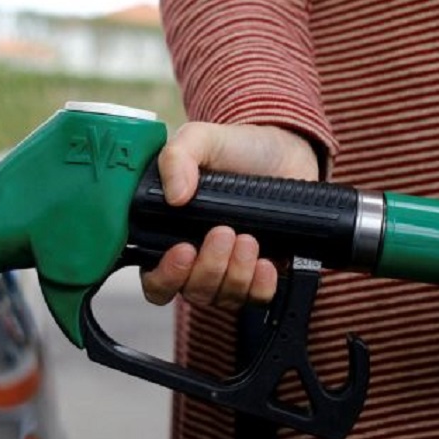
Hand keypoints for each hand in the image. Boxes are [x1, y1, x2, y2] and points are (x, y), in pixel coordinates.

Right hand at [140, 122, 319, 308]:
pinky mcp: (259, 276)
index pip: (154, 279)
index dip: (165, 276)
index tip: (183, 250)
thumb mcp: (200, 139)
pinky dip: (260, 285)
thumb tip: (174, 195)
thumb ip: (177, 156)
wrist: (284, 152)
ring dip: (235, 272)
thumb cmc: (235, 148)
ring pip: (222, 297)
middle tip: (224, 232)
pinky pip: (255, 299)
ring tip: (248, 237)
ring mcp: (227, 271)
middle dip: (208, 267)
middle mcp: (196, 260)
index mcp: (169, 234)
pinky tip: (266, 262)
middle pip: (190, 291)